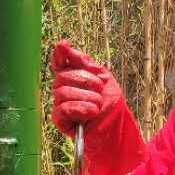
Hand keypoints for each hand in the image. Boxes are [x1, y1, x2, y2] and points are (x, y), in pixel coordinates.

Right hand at [50, 41, 146, 174]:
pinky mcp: (60, 120)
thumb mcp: (103, 77)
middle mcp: (64, 89)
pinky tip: (90, 112)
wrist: (116, 129)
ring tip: (98, 106)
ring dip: (85, 97)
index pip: (60, 62)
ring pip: (62, 92)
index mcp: (74, 76)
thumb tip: (63, 45)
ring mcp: (60, 104)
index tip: (64, 46)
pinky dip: (78, 108)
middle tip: (100, 90)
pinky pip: (62, 109)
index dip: (59, 54)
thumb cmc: (111, 104)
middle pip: (62, 77)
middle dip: (84, 80)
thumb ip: (84, 62)